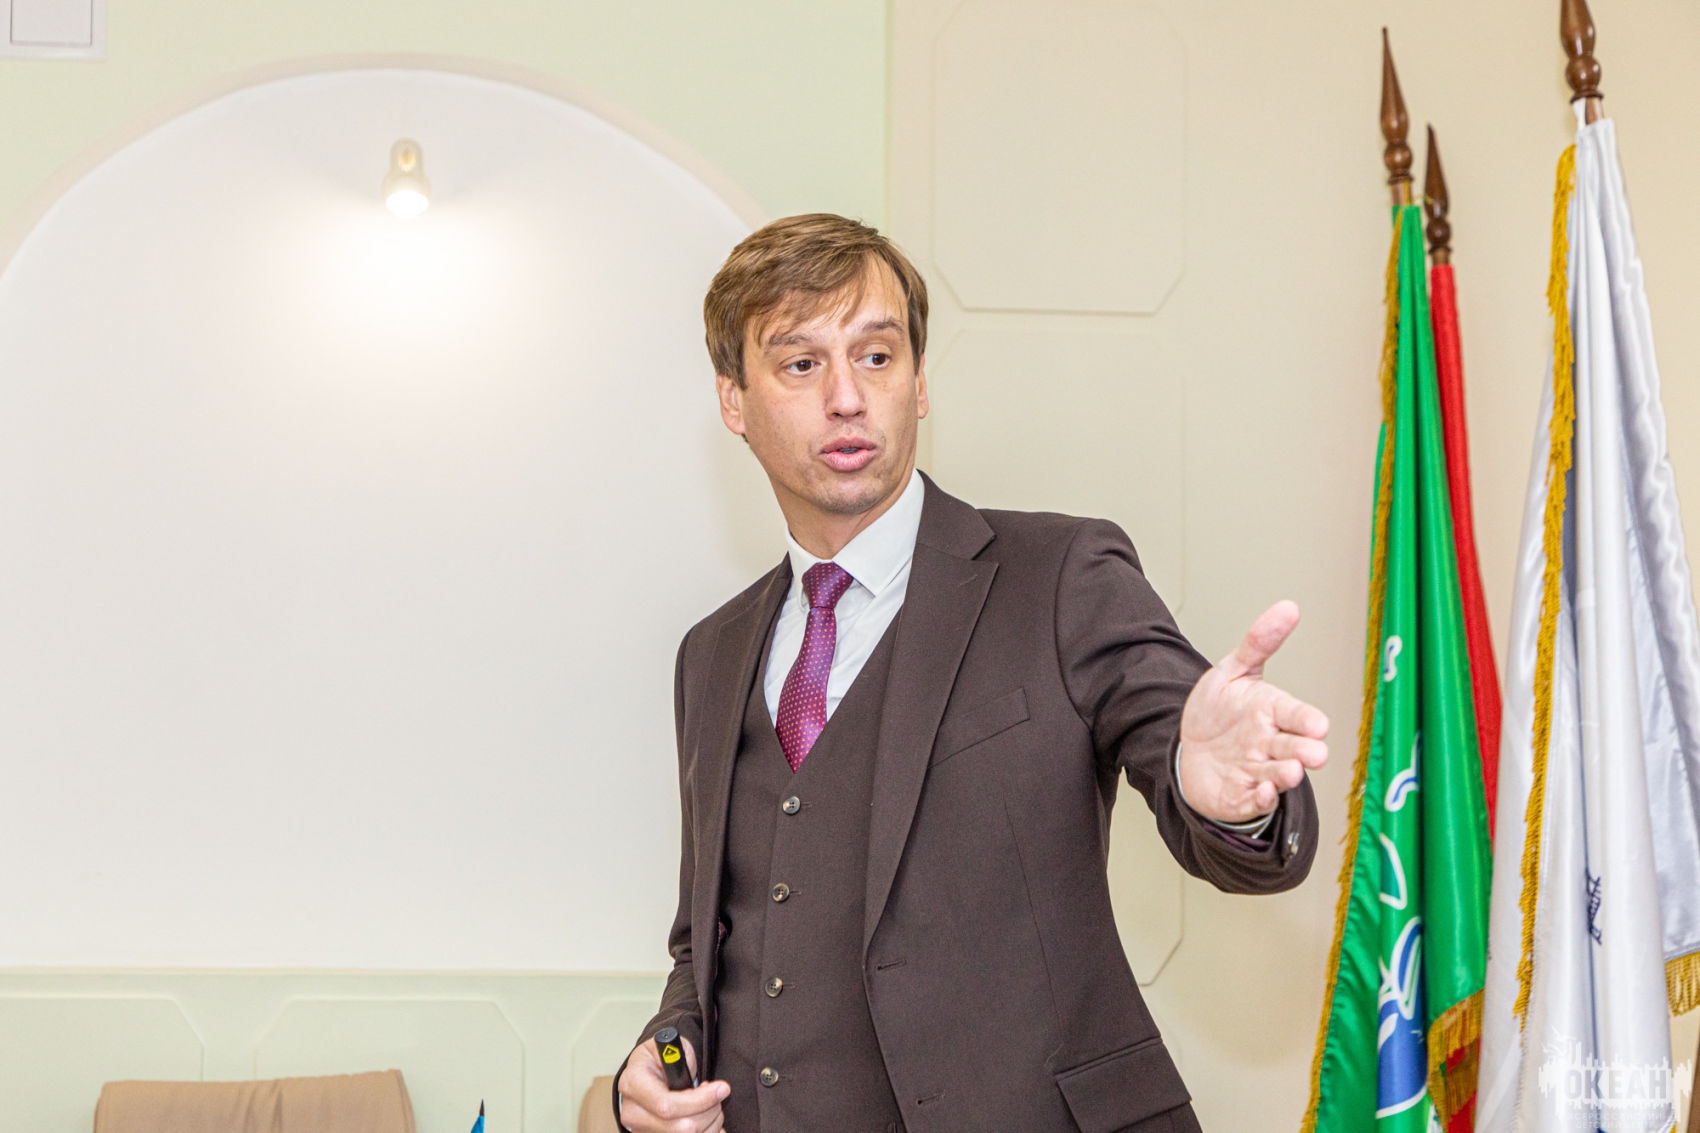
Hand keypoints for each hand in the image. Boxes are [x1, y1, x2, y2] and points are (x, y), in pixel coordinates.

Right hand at [615, 1035, 728, 1132]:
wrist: (650, 1070)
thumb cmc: (662, 1057)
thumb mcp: (672, 1045)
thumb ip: (685, 1060)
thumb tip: (700, 1083)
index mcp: (632, 1084)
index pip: (666, 1105)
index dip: (699, 1101)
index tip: (721, 1089)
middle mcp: (633, 1113)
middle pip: (682, 1128)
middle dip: (710, 1111)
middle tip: (717, 1093)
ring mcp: (642, 1130)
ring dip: (711, 1123)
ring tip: (711, 1104)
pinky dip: (708, 1132)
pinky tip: (710, 1120)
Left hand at [1177, 599, 1329, 823]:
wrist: (1189, 748)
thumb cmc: (1218, 710)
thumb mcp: (1232, 671)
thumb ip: (1258, 643)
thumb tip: (1288, 606)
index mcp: (1273, 712)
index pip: (1295, 715)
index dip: (1306, 720)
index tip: (1319, 724)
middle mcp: (1270, 744)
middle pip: (1293, 748)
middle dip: (1306, 751)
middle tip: (1315, 753)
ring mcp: (1257, 771)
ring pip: (1278, 775)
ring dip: (1286, 776)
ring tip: (1292, 773)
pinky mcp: (1240, 795)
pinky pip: (1254, 800)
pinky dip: (1262, 799)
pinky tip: (1264, 793)